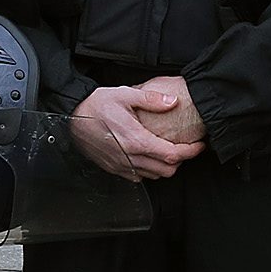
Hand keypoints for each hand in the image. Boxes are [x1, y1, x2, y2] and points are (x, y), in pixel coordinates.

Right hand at [73, 82, 203, 180]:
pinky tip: (149, 156)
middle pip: (167, 170)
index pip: (172, 154)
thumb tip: (172, 102)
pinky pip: (138, 177)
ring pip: (154, 176)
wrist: (71, 116)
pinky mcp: (113, 168)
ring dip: (165, 166)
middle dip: (181, 161)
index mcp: (136, 140)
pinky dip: (149, 170)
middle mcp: (130, 157)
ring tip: (169, 151)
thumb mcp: (125, 94)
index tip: (199, 145)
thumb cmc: (97, 104)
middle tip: (185, 147)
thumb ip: (151, 99)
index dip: (191, 152)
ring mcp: (121, 165)